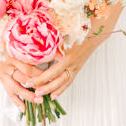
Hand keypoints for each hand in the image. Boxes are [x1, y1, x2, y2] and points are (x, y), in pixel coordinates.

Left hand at [0, 5, 121, 107]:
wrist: (96, 31)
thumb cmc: (78, 28)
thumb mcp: (64, 31)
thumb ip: (51, 35)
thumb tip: (35, 34)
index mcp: (67, 56)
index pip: (51, 71)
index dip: (40, 78)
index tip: (29, 81)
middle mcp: (72, 64)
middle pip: (56, 80)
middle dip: (44, 87)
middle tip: (32, 92)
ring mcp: (76, 67)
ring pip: (63, 83)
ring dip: (52, 90)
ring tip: (41, 97)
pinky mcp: (77, 68)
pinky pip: (69, 81)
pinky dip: (62, 89)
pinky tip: (54, 95)